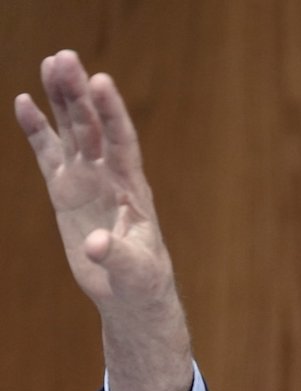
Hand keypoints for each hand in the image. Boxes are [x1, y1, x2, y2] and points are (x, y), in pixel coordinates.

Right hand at [14, 50, 172, 311]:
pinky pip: (49, 154)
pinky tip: (25, 102)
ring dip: (61, 99)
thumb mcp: (135, 271)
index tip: (101, 81)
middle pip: (93, 127)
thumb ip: (117, 256)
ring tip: (50, 62)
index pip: (122, 141)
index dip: (112, 112)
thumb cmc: (142, 279)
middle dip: (79, 94)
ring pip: (72, 131)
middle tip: (64, 57)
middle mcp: (110, 175)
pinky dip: (37, 129)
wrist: (131, 290)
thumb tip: (96, 245)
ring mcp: (88, 180)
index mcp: (132, 187)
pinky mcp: (67, 191)